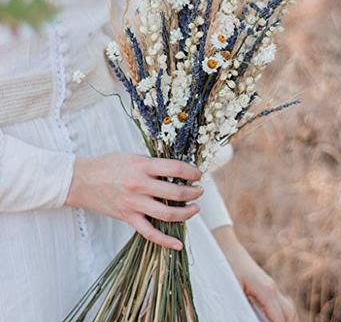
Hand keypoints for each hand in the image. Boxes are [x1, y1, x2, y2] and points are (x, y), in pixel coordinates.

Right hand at [66, 153, 202, 249]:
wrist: (81, 181)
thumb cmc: (107, 165)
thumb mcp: (132, 156)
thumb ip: (153, 163)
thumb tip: (175, 170)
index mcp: (143, 166)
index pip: (176, 169)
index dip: (192, 172)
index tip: (198, 174)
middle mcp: (140, 185)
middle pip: (176, 193)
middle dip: (194, 193)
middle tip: (200, 191)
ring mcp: (134, 204)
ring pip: (168, 214)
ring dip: (187, 213)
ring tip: (195, 208)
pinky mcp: (128, 217)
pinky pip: (150, 232)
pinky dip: (165, 241)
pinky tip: (178, 244)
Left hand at [213, 226, 297, 321]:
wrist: (227, 247)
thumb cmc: (228, 266)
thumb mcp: (234, 290)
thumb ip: (242, 309)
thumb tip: (247, 318)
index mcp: (266, 290)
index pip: (279, 319)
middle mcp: (272, 288)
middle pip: (288, 315)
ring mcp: (271, 285)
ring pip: (288, 309)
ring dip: (286, 320)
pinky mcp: (267, 284)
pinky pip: (282, 303)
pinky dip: (283, 315)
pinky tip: (275, 320)